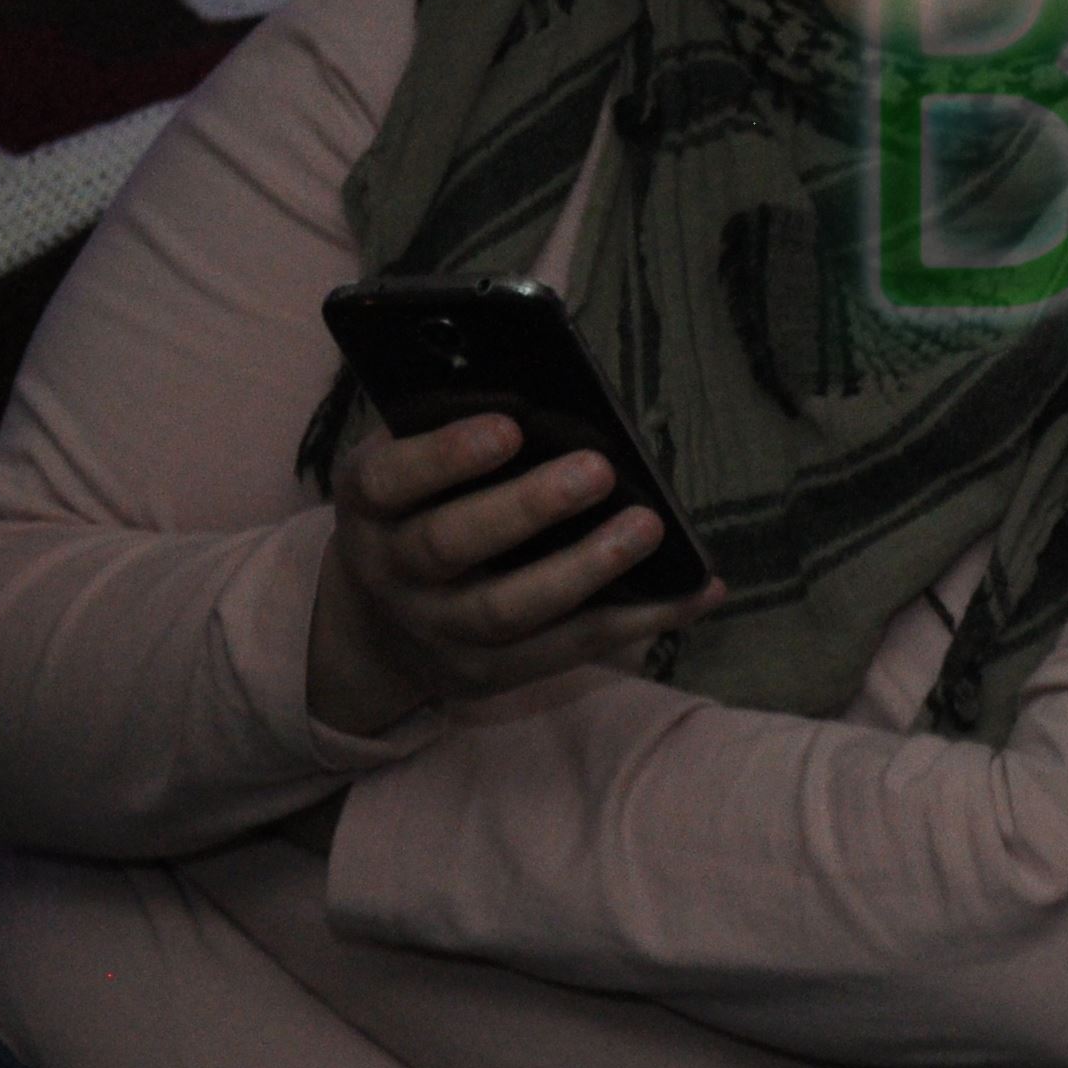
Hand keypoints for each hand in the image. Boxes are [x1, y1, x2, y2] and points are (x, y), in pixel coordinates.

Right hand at [305, 416, 720, 737]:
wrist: (375, 622)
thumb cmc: (421, 509)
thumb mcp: (414, 470)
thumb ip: (458, 434)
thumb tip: (554, 395)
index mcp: (369, 504)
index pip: (392, 478)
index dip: (445, 455)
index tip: (510, 428)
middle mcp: (391, 570)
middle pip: (450, 545)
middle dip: (527, 507)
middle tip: (600, 470)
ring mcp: (436, 629)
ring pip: (506, 609)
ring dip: (585, 569)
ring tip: (648, 528)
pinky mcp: (486, 672)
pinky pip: (566, 649)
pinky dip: (639, 620)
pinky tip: (698, 590)